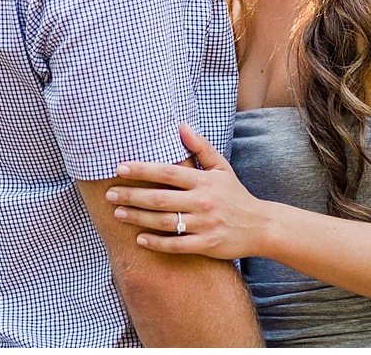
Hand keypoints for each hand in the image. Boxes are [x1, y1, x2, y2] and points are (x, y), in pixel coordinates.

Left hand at [108, 123, 273, 259]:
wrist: (261, 226)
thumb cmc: (235, 195)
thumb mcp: (222, 167)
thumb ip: (201, 147)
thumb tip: (181, 124)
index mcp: (204, 180)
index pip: (167, 172)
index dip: (142, 169)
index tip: (119, 168)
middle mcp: (203, 201)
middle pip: (160, 198)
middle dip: (132, 195)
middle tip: (109, 194)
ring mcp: (204, 224)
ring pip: (165, 222)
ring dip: (138, 218)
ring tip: (117, 213)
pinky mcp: (207, 245)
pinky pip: (177, 245)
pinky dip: (157, 243)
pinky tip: (140, 239)